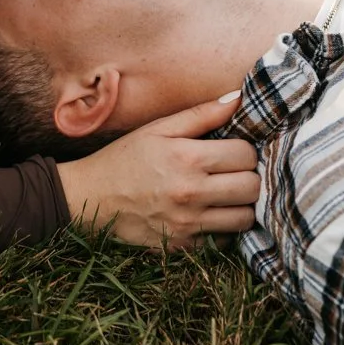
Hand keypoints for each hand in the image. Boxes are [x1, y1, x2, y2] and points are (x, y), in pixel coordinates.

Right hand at [55, 95, 259, 249]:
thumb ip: (201, 114)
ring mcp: (187, 224)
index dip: (244, 150)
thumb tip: (238, 97)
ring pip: (244, 218)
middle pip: (251, 187)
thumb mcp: (158, 128)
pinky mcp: (182, 247)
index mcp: (187, 158)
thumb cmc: (125, 158)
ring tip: (227, 194)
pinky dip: (224, 227)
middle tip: (234, 172)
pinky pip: (223, 240)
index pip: (245, 155)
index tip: (232, 151)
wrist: (92, 198)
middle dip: (248, 176)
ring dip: (241, 205)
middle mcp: (191, 193)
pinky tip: (210, 213)